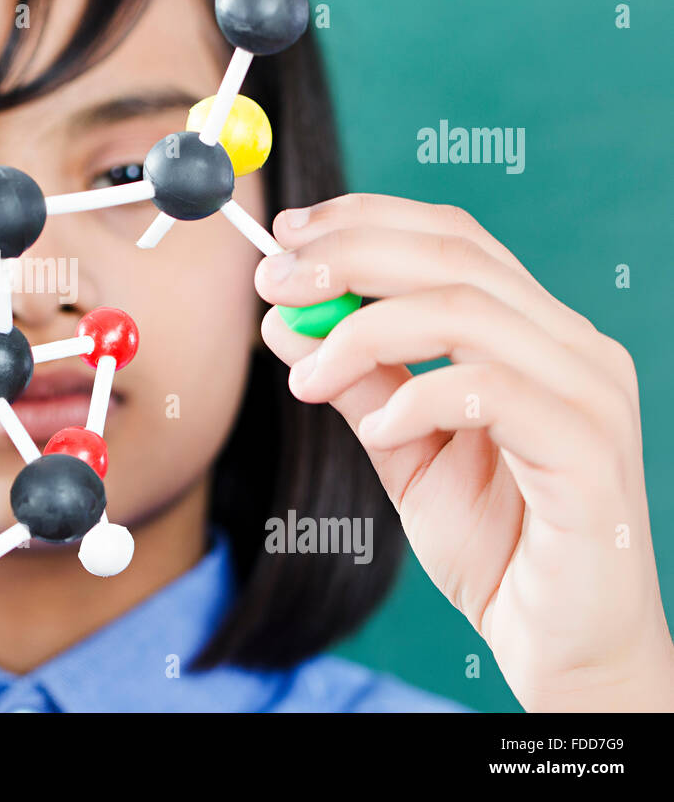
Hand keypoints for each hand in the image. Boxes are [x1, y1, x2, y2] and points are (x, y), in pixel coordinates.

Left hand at [254, 192, 673, 710]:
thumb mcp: (402, 452)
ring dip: (363, 332)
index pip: (450, 238)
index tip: (286, 233)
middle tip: (275, 283)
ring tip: (308, 378)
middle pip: (453, 256)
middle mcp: (570, 346)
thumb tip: (282, 320)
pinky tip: (377, 429)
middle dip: (349, 257)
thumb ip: (354, 382)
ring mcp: (588, 392)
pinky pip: (490, 391)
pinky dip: (416, 398)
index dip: (363, 221)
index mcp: (532, 332)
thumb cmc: (493, 543)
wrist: (559, 642)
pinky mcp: (587, 450)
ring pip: (464, 312)